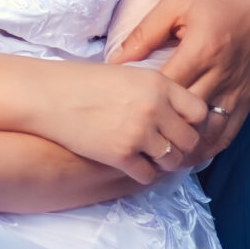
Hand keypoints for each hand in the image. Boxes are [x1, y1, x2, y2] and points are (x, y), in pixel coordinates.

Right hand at [36, 61, 210, 183]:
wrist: (50, 96)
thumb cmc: (84, 82)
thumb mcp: (129, 74)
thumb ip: (155, 91)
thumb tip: (175, 113)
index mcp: (159, 84)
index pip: (199, 111)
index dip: (193, 123)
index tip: (182, 127)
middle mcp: (155, 108)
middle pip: (190, 140)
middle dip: (182, 147)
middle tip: (169, 149)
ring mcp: (139, 133)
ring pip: (172, 161)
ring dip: (164, 163)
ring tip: (151, 158)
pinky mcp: (121, 155)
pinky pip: (148, 175)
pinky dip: (144, 174)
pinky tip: (134, 165)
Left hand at [109, 0, 249, 165]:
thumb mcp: (176, 4)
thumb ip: (145, 33)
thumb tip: (117, 60)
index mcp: (201, 50)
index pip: (167, 88)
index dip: (145, 104)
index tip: (124, 112)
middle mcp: (220, 75)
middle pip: (186, 116)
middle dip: (162, 131)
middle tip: (136, 142)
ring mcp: (236, 91)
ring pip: (209, 132)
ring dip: (186, 147)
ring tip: (162, 156)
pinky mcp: (248, 99)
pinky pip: (229, 132)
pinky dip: (210, 147)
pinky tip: (192, 154)